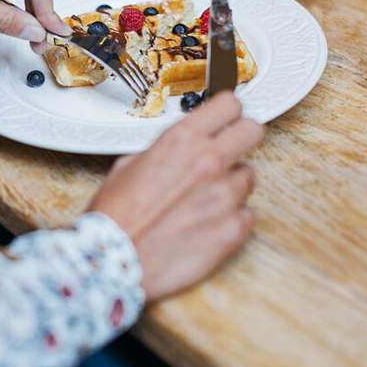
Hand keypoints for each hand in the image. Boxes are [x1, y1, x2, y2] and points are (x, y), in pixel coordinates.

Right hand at [89, 92, 264, 300]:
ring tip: (204, 201)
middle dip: (242, 138)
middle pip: (253, 130)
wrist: (113, 260)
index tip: (225, 120)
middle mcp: (209, 162)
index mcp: (181, 140)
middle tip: (228, 152)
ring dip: (231, 185)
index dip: (227, 113)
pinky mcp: (233, 229)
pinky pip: (247, 214)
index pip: (228, 105)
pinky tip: (208, 225)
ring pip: (248, 176)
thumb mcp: (128, 166)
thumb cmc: (115, 216)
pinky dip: (232, 218)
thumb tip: (179, 148)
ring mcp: (225, 196)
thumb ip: (163, 151)